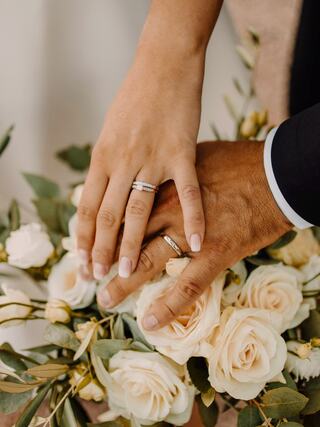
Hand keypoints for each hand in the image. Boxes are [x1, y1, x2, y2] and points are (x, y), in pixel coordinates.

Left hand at [77, 45, 205, 280]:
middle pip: (107, 215)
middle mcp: (122, 161)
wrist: (163, 66)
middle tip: (98, 278)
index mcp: (103, 156)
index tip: (82, 262)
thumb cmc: (136, 98)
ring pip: (137, 209)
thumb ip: (106, 165)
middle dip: (100, 250)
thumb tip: (98, 192)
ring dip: (130, 244)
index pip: (87, 206)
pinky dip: (193, 218)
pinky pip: (187, 191)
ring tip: (124, 272)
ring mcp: (152, 158)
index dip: (83, 237)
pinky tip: (194, 242)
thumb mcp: (110, 131)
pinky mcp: (182, 152)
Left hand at [97, 140, 291, 328]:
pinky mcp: (214, 254)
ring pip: (149, 262)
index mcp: (164, 186)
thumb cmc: (236, 163)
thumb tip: (157, 172)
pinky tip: (150, 321)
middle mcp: (170, 211)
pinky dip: (168, 306)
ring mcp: (190, 235)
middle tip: (89, 272)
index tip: (93, 239)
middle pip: (128, 237)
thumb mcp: (195, 156)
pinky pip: (187, 286)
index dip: (106, 228)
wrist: (274, 174)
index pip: (125, 210)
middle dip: (106, 257)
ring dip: (124, 283)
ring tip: (105, 298)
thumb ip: (171, 170)